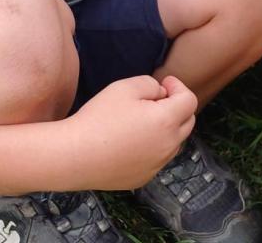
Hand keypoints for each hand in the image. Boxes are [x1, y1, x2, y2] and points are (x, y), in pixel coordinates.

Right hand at [66, 75, 196, 189]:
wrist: (72, 156)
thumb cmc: (97, 119)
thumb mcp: (124, 87)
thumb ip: (151, 84)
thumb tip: (161, 94)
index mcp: (167, 121)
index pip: (189, 100)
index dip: (179, 87)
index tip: (164, 83)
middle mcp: (168, 145)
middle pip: (187, 122)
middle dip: (177, 107)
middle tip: (154, 100)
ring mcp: (157, 165)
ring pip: (174, 142)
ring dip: (166, 129)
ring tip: (140, 121)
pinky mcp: (144, 177)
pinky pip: (157, 159)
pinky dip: (152, 148)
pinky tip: (129, 142)